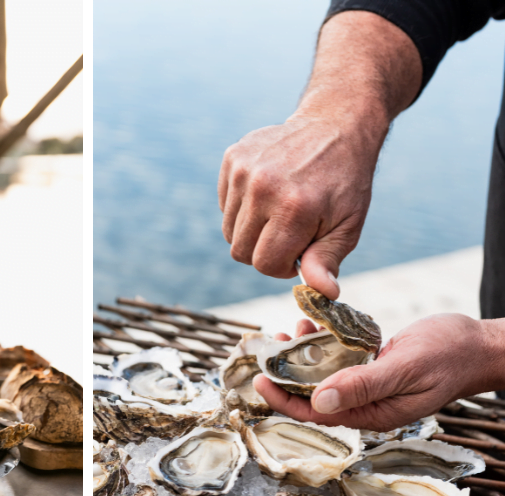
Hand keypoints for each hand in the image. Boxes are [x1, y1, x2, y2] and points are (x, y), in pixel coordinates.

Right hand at [217, 113, 380, 299]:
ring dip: (252, 230)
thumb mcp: (347, 224)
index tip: (298, 253)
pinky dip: (243, 207)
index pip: (263, 263)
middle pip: (241, 251)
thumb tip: (324, 294)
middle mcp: (264, 187)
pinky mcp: (233, 158)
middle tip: (289, 233)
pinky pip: (225, 205)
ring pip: (229, 230)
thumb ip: (327, 260)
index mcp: (294, 208)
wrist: (335, 125)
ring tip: (279, 212)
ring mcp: (244, 170)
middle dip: (264, 251)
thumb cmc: (345, 182)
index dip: (281, 267)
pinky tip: (268, 192)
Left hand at [253, 314, 496, 431]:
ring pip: (325, 376)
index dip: (284, 399)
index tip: (259, 379)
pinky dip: (325, 345)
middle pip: (314, 396)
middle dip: (287, 374)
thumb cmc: (449, 355)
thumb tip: (318, 400)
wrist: (479, 344)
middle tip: (271, 347)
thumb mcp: (405, 368)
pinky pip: (340, 361)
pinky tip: (315, 326)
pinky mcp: (374, 369)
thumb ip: (363, 385)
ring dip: (304, 355)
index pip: (316, 414)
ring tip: (291, 329)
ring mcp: (370, 387)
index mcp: (372, 414)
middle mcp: (366, 405)